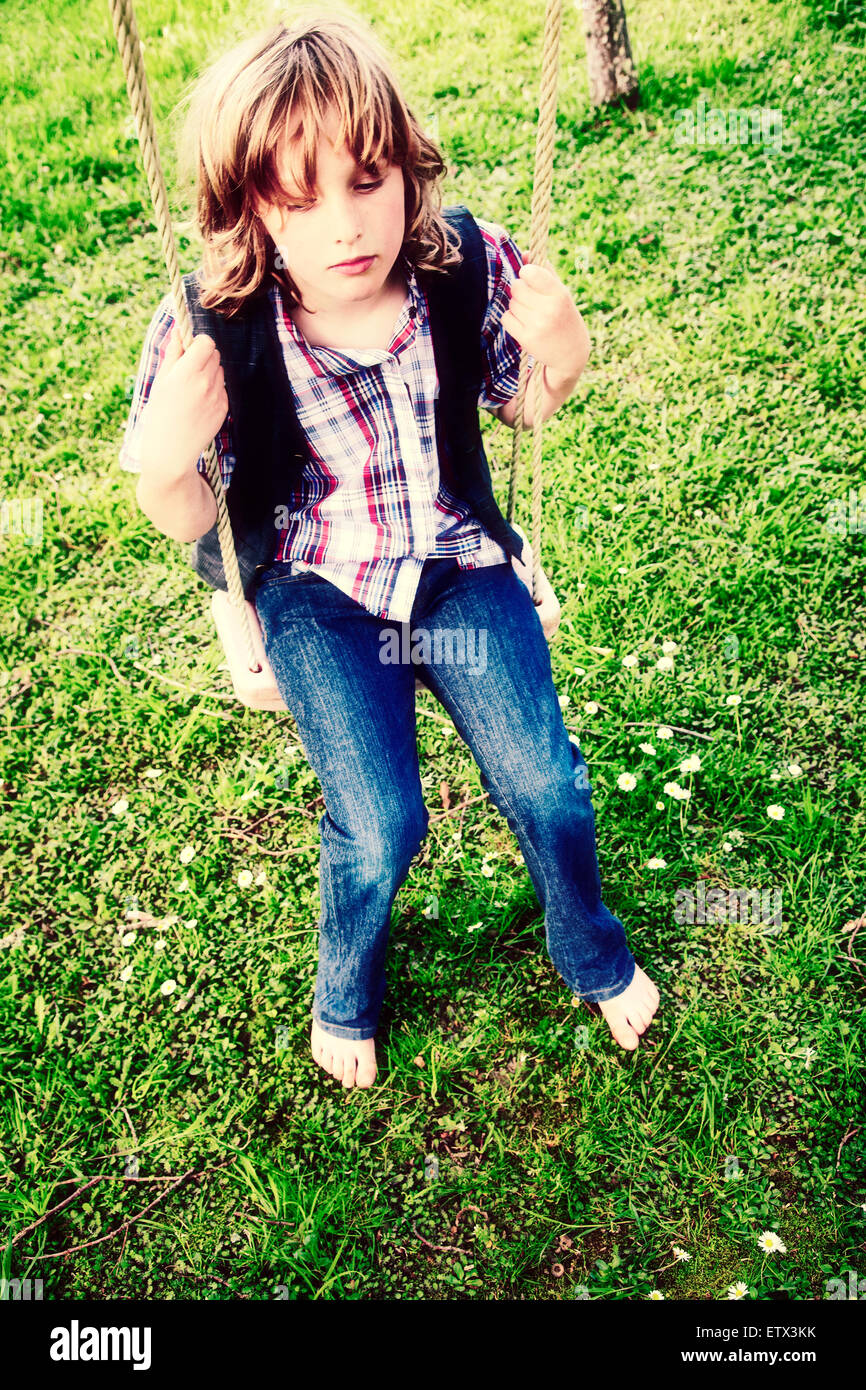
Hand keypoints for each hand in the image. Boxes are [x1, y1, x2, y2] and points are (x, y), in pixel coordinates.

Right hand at [137, 323, 228, 473]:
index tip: (190, 348)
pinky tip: (198, 403)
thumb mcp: (161, 381)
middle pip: (215, 354)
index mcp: (186, 373)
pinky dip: (213, 390)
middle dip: (203, 356)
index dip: (199, 342)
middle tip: (188, 369)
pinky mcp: (224, 408)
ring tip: (192, 389)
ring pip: (220, 370)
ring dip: (209, 373)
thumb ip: (173, 353)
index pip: (206, 342)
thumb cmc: (160, 413)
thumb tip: (179, 330)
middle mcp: (205, 383)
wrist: (171, 450)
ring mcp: (217, 397)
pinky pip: (222, 389)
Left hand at [500, 258, 589, 383]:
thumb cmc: (564, 317)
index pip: (530, 272)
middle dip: (520, 291)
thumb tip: (525, 253)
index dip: (526, 273)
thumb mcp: (561, 294)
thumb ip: (545, 272)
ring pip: (511, 303)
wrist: (571, 354)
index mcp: (559, 294)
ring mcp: (537, 325)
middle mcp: (548, 309)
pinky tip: (524, 324)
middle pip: (516, 287)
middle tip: (530, 300)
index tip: (530, 278)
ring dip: (517, 306)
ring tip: (531, 314)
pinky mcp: (526, 338)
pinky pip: (506, 318)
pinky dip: (511, 319)